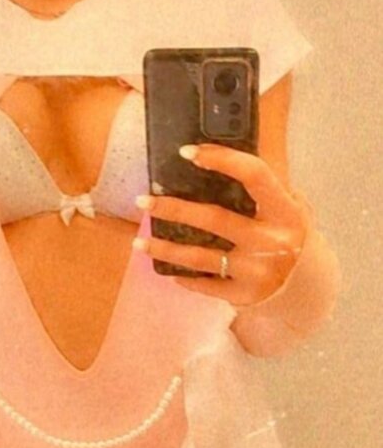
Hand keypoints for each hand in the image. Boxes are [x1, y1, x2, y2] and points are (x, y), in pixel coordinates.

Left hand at [134, 144, 311, 304]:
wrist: (308, 287)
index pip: (254, 176)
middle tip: (143, 201)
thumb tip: (215, 162)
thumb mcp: (289, 209)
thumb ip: (262, 190)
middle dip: (173, 209)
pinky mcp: (244, 296)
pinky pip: (205, 283)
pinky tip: (167, 269)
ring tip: (139, 242)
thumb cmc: (288, 236)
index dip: (221, 159)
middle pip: (213, 219)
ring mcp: (257, 271)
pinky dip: (183, 276)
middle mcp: (272, 241)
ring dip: (165, 249)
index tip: (187, 152)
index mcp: (285, 212)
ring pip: (200, 257)